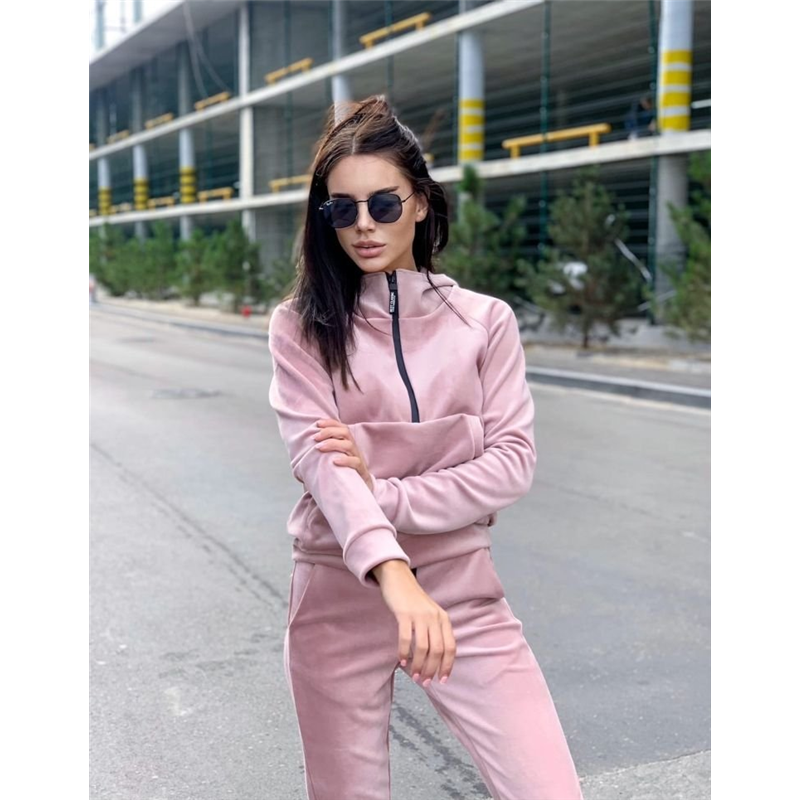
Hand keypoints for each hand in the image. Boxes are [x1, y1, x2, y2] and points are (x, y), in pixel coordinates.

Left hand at [313, 418, 373, 490]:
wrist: (359, 488)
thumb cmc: (342, 471)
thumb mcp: (334, 458)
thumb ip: (324, 451)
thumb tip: (303, 447)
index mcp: (347, 442)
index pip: (341, 427)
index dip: (330, 423)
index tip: (317, 424)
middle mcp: (353, 448)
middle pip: (345, 432)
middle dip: (329, 432)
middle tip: (315, 438)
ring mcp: (357, 458)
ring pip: (349, 445)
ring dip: (333, 444)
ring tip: (319, 448)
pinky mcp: (361, 470)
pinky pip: (355, 462)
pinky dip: (345, 460)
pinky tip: (334, 461)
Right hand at [372, 560, 456, 685]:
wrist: (399, 578)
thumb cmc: (413, 601)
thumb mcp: (430, 614)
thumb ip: (435, 631)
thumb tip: (436, 659)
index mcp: (444, 619)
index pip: (451, 647)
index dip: (448, 665)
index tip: (443, 680)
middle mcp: (435, 617)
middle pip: (438, 650)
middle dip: (432, 669)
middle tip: (425, 682)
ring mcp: (420, 615)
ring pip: (423, 647)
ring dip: (419, 665)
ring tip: (414, 676)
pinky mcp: (404, 614)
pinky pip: (405, 638)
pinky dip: (404, 652)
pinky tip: (401, 660)